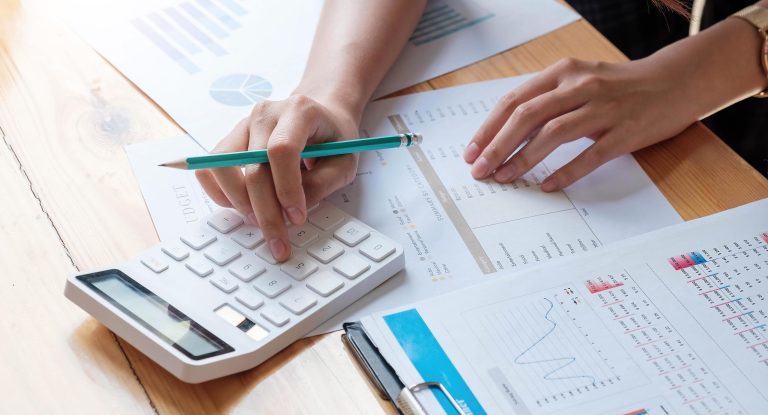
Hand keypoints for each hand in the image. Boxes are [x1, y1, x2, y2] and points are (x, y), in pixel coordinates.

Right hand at [196, 95, 358, 261]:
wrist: (321, 114)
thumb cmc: (334, 138)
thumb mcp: (345, 161)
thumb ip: (323, 184)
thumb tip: (290, 211)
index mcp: (299, 111)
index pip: (282, 150)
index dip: (287, 189)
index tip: (297, 217)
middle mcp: (266, 114)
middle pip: (252, 168)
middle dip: (265, 211)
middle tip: (279, 239)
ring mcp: (244, 125)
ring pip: (221, 168)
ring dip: (238, 203)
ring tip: (261, 221)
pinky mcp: (231, 140)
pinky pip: (211, 170)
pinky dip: (222, 195)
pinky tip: (245, 208)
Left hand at [463, 57, 699, 190]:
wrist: (676, 82)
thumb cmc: (619, 87)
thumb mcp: (579, 82)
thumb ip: (546, 101)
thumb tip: (504, 133)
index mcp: (563, 73)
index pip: (514, 101)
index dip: (489, 128)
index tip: (471, 151)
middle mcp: (580, 86)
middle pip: (526, 116)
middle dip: (497, 146)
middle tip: (480, 170)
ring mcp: (604, 108)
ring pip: (553, 133)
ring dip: (523, 158)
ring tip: (504, 177)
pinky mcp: (625, 131)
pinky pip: (590, 155)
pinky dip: (565, 172)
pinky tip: (547, 186)